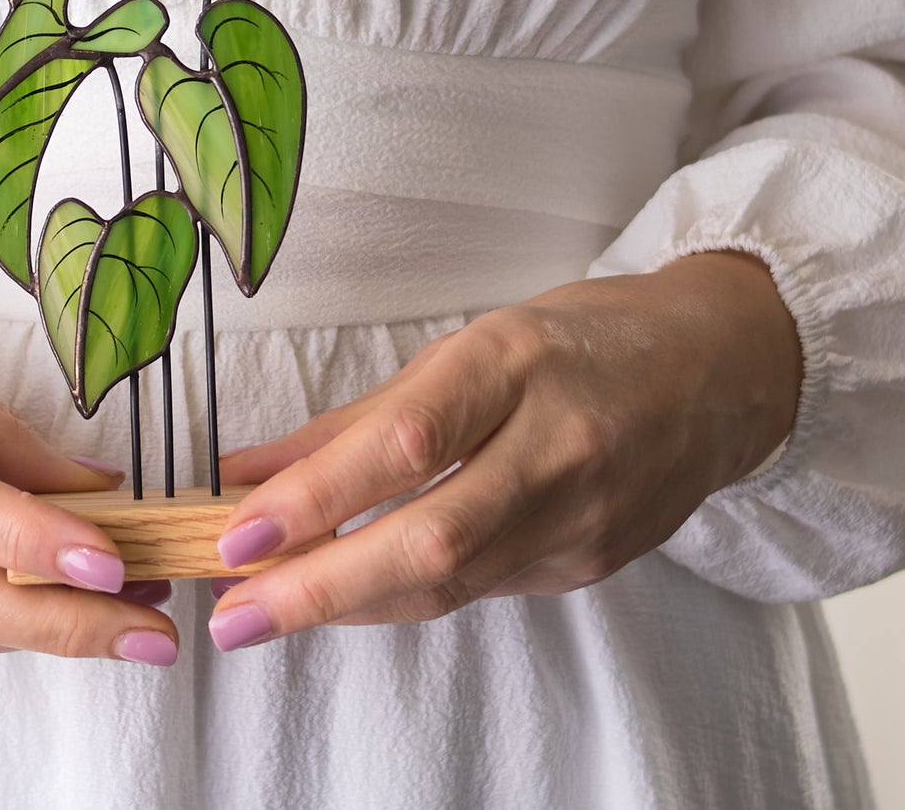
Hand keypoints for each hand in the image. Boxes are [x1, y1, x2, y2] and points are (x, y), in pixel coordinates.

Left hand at [207, 250, 802, 650]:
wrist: (714, 375)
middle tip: (235, 608)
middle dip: (321, 585)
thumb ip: (362, 416)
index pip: (409, 441)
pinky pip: (480, 589)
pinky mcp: (592, 564)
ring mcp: (584, 516)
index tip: (240, 528)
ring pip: (451, 582)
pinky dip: (406, 595)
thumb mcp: (468, 345)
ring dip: (350, 602)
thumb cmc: (575, 340)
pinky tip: (351, 592)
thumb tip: (255, 468)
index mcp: (515, 364)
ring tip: (266, 610)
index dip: (320, 493)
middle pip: (432, 538)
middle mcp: (557, 444)